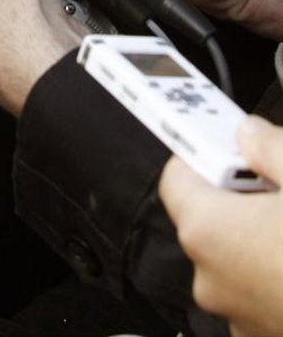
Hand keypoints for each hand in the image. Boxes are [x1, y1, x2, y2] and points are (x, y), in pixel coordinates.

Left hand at [159, 118, 282, 336]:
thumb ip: (270, 147)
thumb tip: (252, 134)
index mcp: (207, 230)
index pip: (178, 174)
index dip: (208, 150)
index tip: (234, 141)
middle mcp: (212, 279)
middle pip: (211, 215)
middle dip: (244, 194)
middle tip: (280, 182)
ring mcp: (240, 316)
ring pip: (240, 254)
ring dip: (265, 235)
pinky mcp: (267, 334)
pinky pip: (261, 287)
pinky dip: (278, 270)